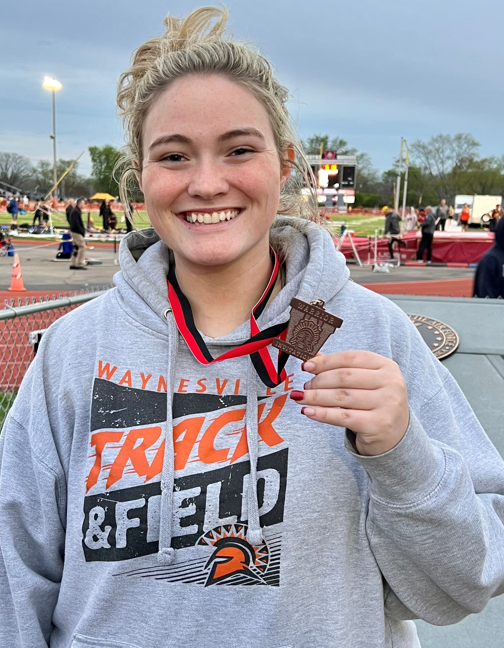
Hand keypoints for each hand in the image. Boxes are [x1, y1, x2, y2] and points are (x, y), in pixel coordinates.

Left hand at [290, 351, 409, 455]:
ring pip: (341, 397)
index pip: (351, 358)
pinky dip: (322, 414)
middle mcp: (391, 383)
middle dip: (319, 381)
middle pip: (344, 377)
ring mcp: (386, 405)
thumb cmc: (376, 403)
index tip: (307, 366)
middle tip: (305, 385)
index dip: (326, 361)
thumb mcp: (366, 382)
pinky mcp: (377, 425)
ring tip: (301, 397)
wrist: (396, 436)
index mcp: (387, 366)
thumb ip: (342, 368)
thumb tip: (313, 359)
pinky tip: (308, 412)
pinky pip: (342, 416)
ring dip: (316, 397)